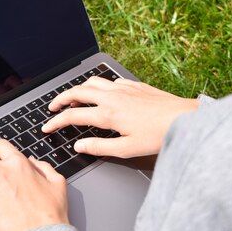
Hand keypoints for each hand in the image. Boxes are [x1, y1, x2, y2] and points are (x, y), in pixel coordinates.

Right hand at [42, 76, 198, 157]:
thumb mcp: (127, 149)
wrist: (183, 118)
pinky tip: (103, 95)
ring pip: (92, 82)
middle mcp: (112, 97)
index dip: (56, 121)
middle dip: (60, 99)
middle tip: (53, 107)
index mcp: (108, 114)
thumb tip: (79, 146)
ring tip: (74, 100)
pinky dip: (99, 86)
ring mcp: (123, 88)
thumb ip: (100, 147)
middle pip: (77, 92)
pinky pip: (109, 81)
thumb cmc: (158, 135)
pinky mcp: (133, 85)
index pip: (73, 116)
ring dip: (78, 89)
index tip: (47, 127)